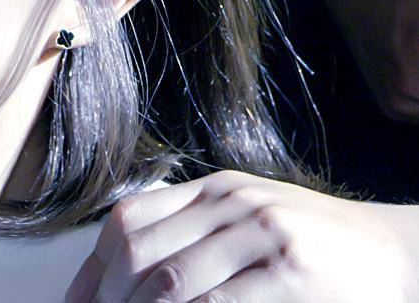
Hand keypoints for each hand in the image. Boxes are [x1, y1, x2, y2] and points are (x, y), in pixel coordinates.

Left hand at [65, 170, 417, 302]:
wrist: (401, 253)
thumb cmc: (318, 247)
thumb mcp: (250, 223)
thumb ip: (194, 237)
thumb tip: (124, 280)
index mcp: (215, 188)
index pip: (129, 219)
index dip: (93, 268)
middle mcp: (232, 201)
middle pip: (138, 249)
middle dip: (109, 297)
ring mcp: (262, 232)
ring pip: (170, 281)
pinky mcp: (290, 271)